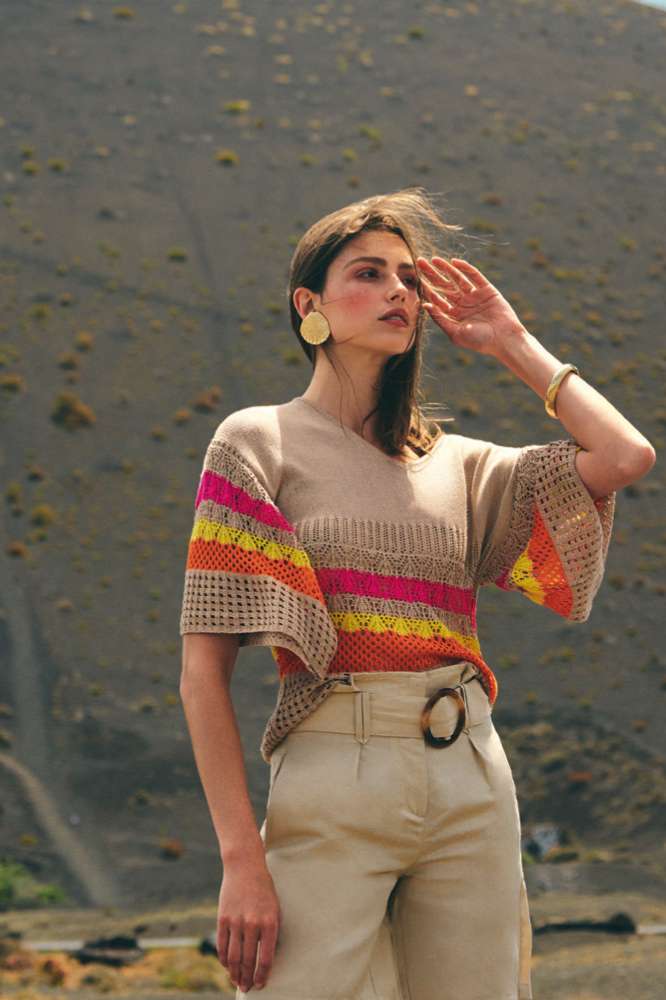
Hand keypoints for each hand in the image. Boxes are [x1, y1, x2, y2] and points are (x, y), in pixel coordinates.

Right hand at [216, 864, 280, 991]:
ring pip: (233, 957)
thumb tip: (267, 956)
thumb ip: (272, 931)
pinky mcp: (223, 918)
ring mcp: (236, 921)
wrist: (245, 867)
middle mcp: (252, 924)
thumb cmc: (264, 889)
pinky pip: (222, 945)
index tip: (261, 984)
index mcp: (269, 923)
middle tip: (247, 988)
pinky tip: (227, 966)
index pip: (265, 958)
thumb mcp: (275, 908)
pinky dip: (223, 959)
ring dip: (234, 973)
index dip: (262, 975)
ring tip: (237, 981)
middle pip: (248, 961)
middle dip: (247, 978)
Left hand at [416, 256, 526, 357]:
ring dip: (446, 269)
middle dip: (432, 274)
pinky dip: (465, 268)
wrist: (504, 339)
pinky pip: (474, 276)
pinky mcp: (487, 290)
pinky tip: (454, 262)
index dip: (427, 289)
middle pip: (444, 286)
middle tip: (420, 262)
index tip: (417, 279)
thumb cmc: (480, 341)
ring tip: (434, 260)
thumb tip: (424, 304)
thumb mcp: (455, 333)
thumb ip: (440, 318)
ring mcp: (474, 296)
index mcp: (454, 315)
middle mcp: (463, 304)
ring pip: (457, 278)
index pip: (437, 299)